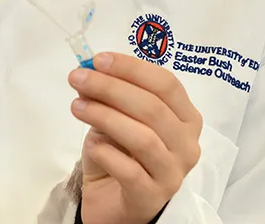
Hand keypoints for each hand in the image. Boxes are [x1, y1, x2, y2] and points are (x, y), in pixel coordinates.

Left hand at [68, 52, 202, 223]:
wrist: (116, 204)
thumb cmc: (121, 153)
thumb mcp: (115, 117)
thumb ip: (108, 95)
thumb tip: (87, 70)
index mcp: (186, 116)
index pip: (165, 83)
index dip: (131, 68)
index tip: (98, 60)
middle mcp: (187, 144)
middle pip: (152, 107)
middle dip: (111, 87)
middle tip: (78, 78)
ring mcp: (173, 173)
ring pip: (143, 137)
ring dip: (105, 116)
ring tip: (77, 107)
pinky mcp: (152, 198)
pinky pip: (130, 171)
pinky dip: (106, 153)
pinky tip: (90, 144)